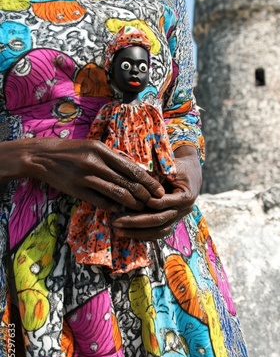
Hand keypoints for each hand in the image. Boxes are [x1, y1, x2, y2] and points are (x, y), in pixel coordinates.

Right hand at [0, 138, 164, 210]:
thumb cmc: (72, 151)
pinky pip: (99, 201)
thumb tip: (134, 170)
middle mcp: (95, 163)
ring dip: (131, 203)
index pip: (132, 168)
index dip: (148, 181)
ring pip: (116, 193)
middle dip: (144, 194)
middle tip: (154, 202)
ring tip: (140, 208)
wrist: (42, 156)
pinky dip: (112, 206)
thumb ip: (113, 158)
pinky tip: (120, 210)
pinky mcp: (77, 189)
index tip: (159, 189)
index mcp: (102, 150)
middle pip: (127, 182)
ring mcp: (85, 177)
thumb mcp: (93, 146)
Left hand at [111, 146, 201, 239]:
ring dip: (137, 232)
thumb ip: (156, 174)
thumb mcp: (169, 166)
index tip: (126, 202)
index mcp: (186, 196)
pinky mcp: (173, 221)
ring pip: (159, 231)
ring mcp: (179, 217)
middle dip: (135, 221)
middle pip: (159, 220)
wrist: (191, 173)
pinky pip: (158, 233)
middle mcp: (184, 210)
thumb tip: (135, 177)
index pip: (162, 202)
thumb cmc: (177, 166)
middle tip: (115, 222)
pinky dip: (143, 234)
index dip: (145, 203)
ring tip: (118, 231)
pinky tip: (127, 233)